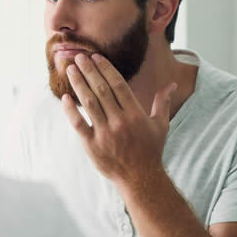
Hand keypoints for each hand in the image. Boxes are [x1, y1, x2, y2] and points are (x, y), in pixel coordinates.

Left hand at [62, 53, 175, 188]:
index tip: (96, 57)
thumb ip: (162, 102)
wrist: (140, 179)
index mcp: (135, 114)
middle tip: (78, 57)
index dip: (106, 69)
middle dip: (89, 71)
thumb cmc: (151, 150)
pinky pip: (78, 124)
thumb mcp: (161, 125)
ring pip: (89, 103)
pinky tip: (65, 98)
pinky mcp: (92, 145)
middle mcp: (120, 121)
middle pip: (101, 90)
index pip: (118, 85)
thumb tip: (171, 84)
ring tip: (70, 70)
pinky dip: (71, 110)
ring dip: (78, 84)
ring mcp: (105, 134)